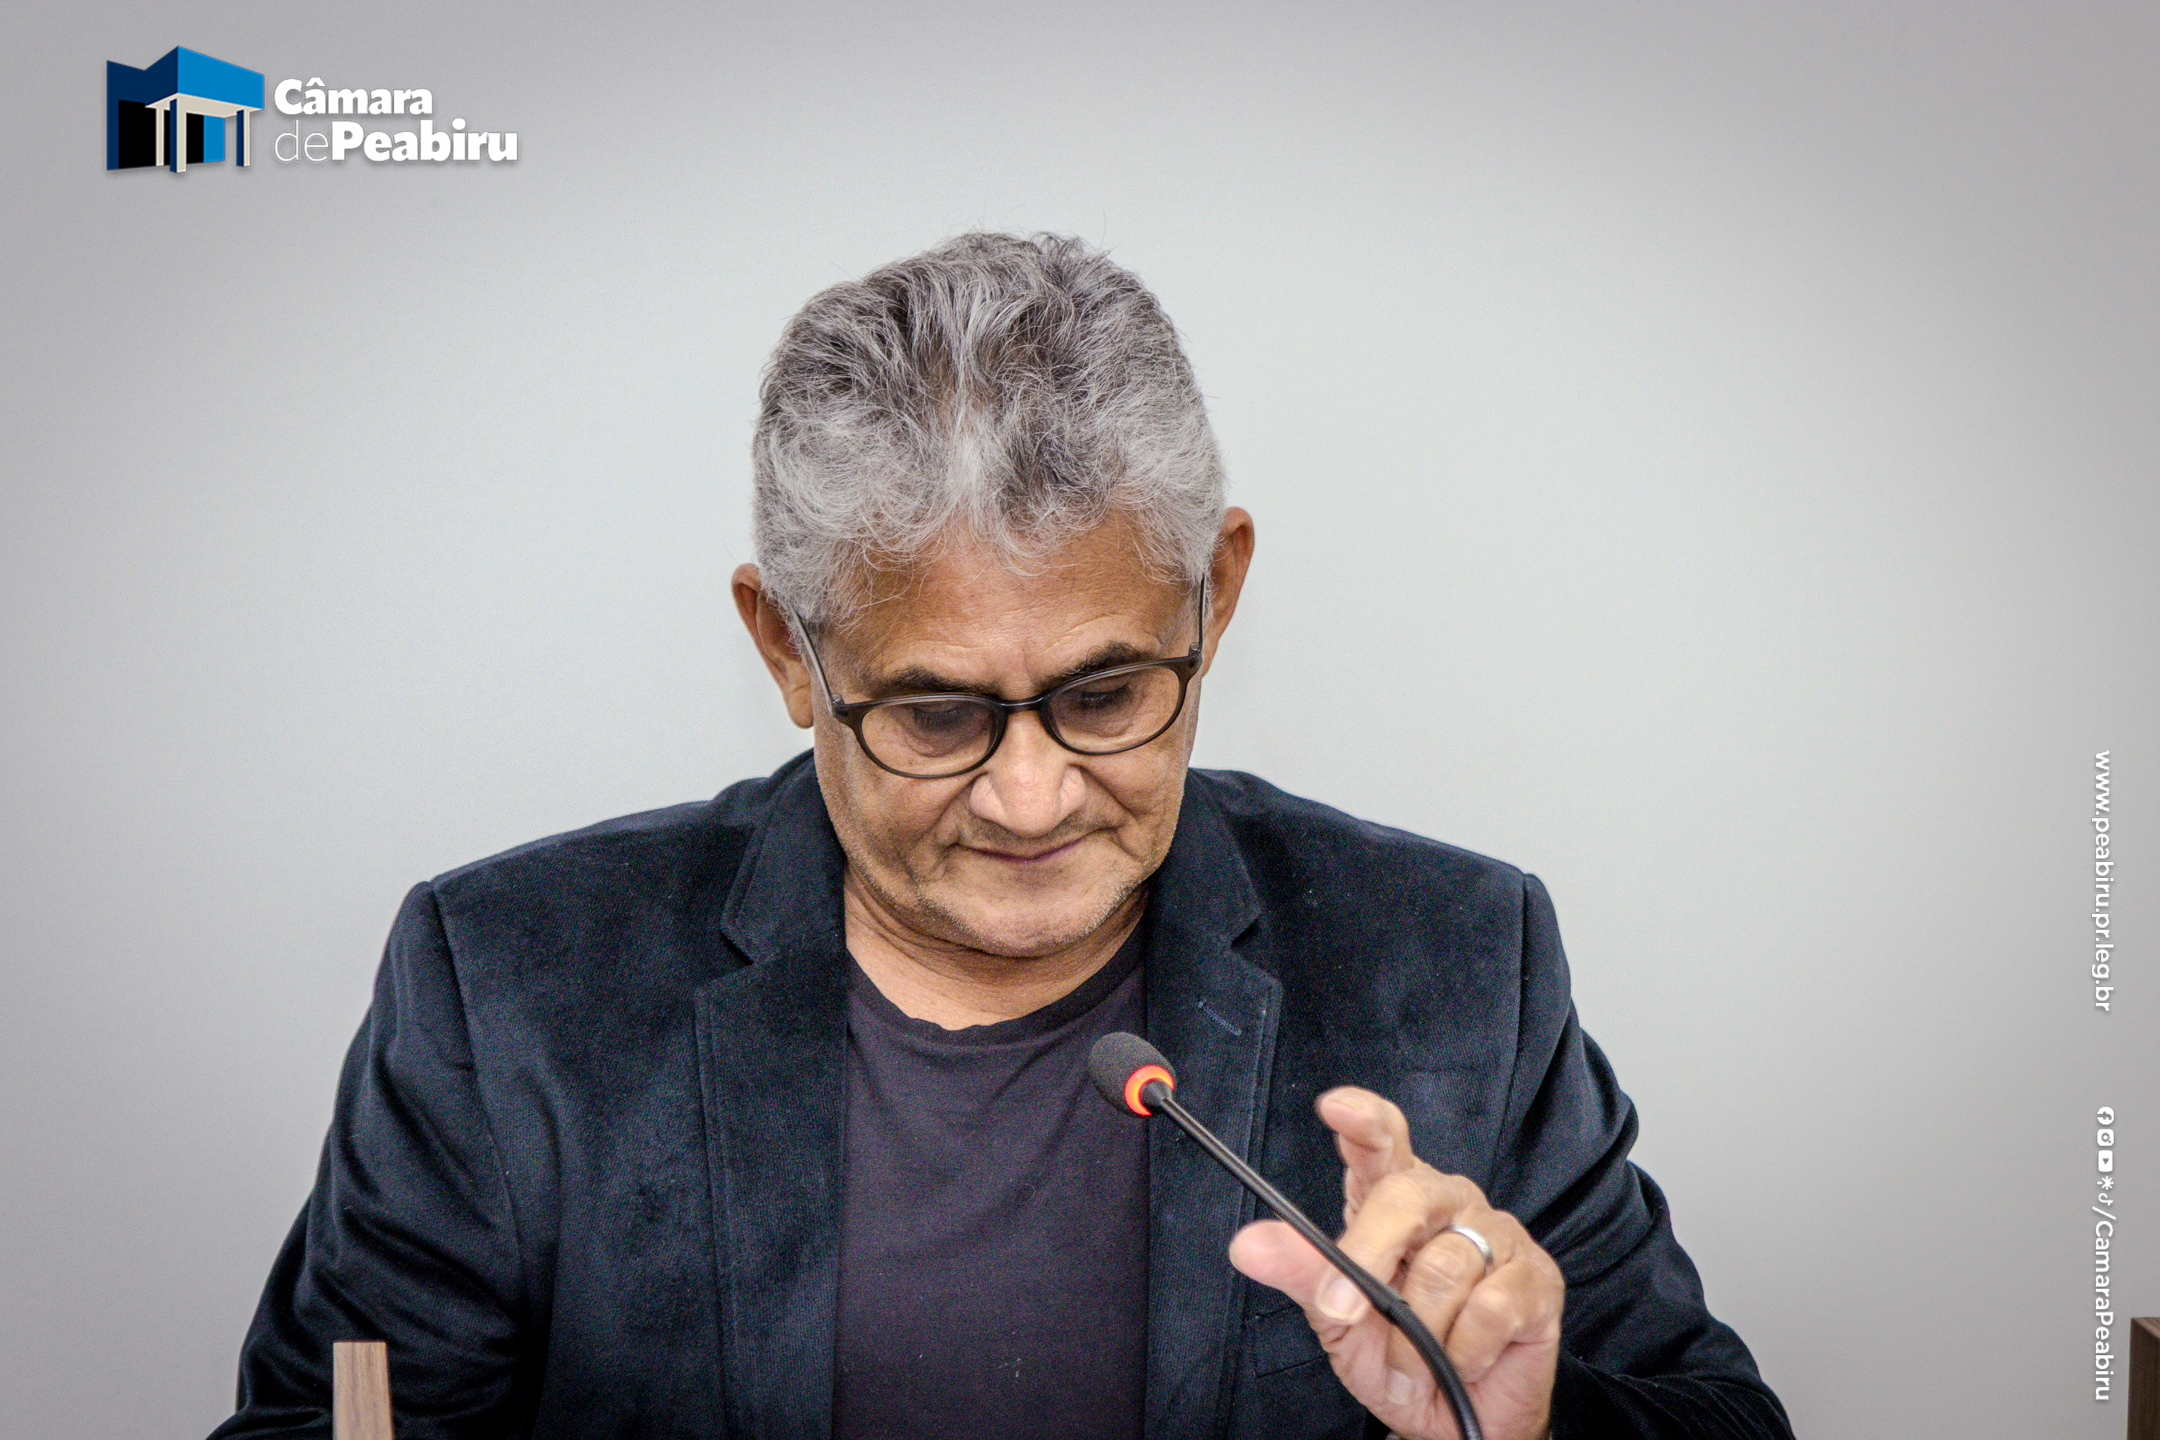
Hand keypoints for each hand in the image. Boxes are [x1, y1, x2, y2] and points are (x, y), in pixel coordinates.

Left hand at [1227, 1088, 1563, 1439]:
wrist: (1454, 1420)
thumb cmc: (1397, 1356)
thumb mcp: (1338, 1318)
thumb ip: (1302, 1272)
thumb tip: (1247, 1245)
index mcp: (1394, 1200)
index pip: (1382, 1142)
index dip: (1363, 1118)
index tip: (1335, 1108)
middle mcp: (1447, 1204)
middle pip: (1407, 1195)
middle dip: (1369, 1252)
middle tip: (1343, 1310)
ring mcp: (1498, 1236)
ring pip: (1447, 1265)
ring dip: (1417, 1334)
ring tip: (1412, 1364)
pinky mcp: (1537, 1279)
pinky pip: (1491, 1307)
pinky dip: (1465, 1349)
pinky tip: (1463, 1359)